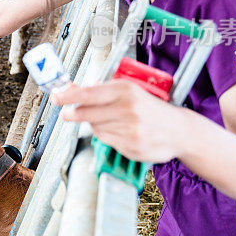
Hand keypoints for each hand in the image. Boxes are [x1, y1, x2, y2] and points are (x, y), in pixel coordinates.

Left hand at [51, 79, 188, 162]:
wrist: (180, 130)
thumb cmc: (150, 107)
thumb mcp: (129, 91)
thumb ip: (101, 90)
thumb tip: (71, 88)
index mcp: (126, 91)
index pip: (89, 94)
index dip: (68, 96)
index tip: (55, 97)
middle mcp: (128, 110)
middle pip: (87, 113)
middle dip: (72, 113)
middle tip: (67, 112)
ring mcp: (130, 130)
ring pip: (95, 128)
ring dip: (93, 124)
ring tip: (107, 119)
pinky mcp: (131, 147)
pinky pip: (106, 141)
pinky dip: (106, 135)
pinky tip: (118, 130)